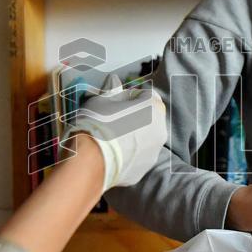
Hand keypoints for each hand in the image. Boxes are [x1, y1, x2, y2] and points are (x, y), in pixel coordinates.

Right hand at [65, 74, 167, 191]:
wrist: (90, 161)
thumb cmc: (96, 123)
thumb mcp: (99, 100)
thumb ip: (111, 90)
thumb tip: (114, 80)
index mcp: (154, 107)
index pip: (145, 94)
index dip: (129, 97)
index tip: (115, 102)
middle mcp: (161, 130)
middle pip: (149, 118)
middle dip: (134, 118)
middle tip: (113, 121)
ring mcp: (154, 152)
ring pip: (144, 140)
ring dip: (133, 137)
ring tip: (110, 140)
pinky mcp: (144, 171)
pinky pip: (137, 158)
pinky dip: (128, 156)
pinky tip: (111, 155)